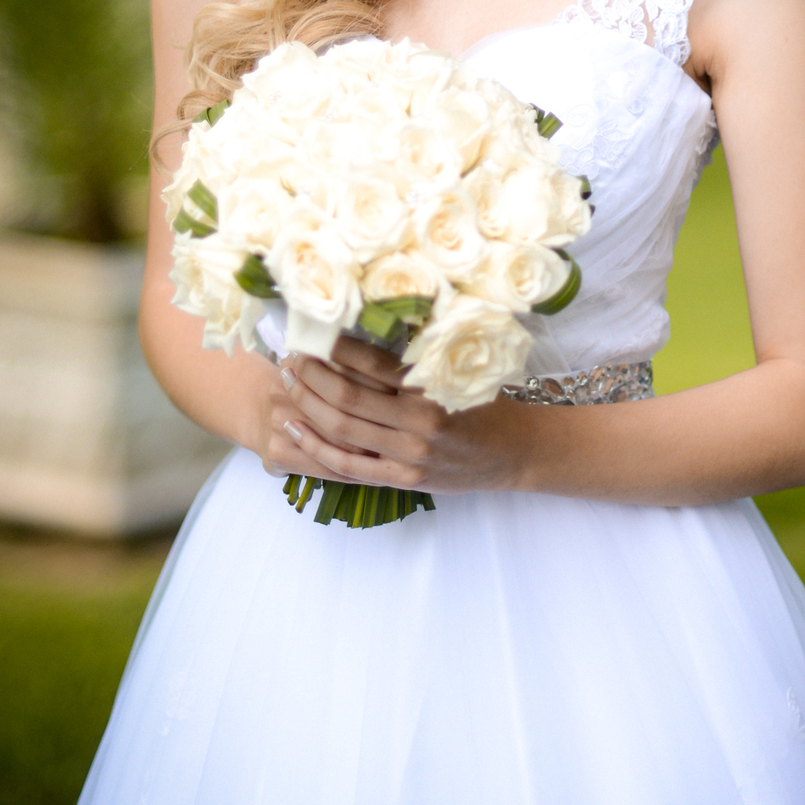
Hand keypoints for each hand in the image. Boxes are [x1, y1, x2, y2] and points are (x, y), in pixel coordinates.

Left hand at [265, 338, 531, 492]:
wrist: (517, 452)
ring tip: (287, 385)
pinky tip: (296, 429)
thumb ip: (421, 356)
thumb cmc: (488, 403)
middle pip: (348, 397)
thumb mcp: (462, 369)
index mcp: (433, 387)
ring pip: (343, 430)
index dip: (335, 349)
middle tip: (289, 357)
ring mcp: (409, 456)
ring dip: (308, 406)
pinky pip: (351, 466)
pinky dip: (318, 447)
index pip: (372, 364)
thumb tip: (372, 324)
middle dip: (311, 375)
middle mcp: (419, 422)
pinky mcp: (404, 480)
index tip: (311, 334)